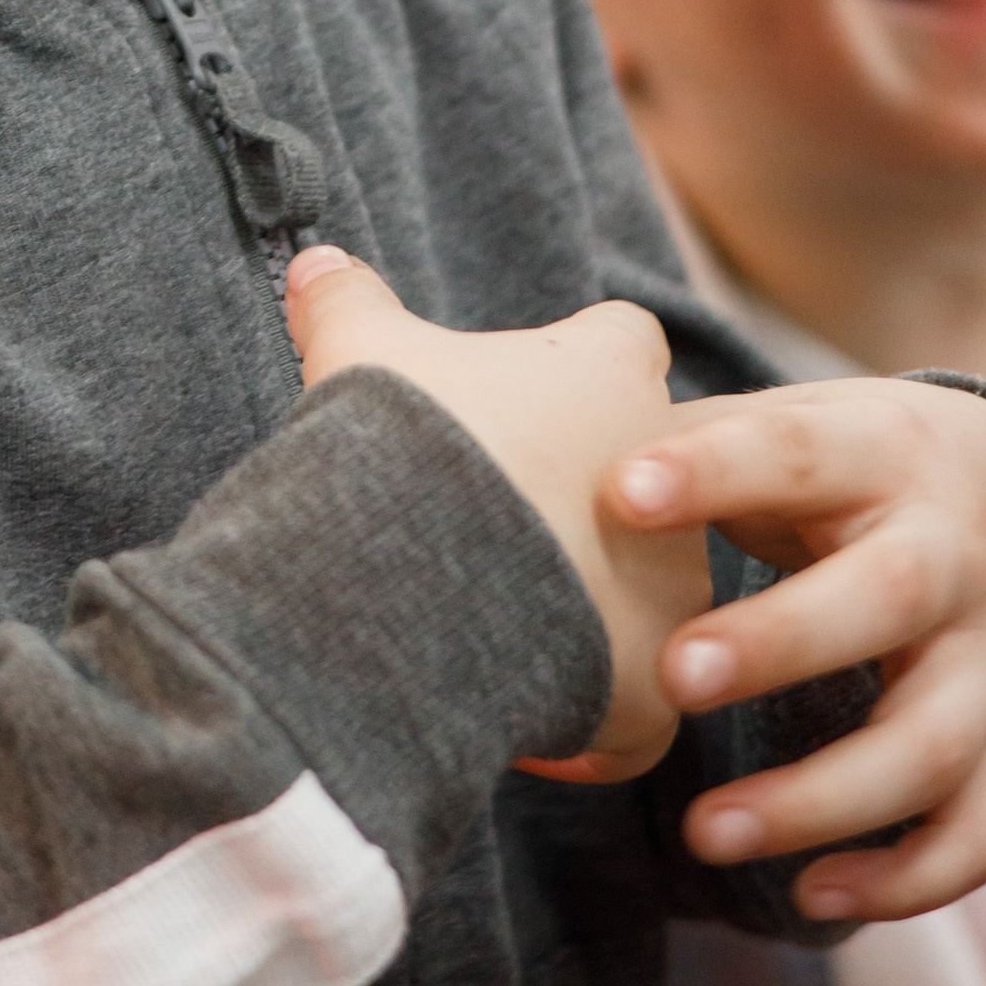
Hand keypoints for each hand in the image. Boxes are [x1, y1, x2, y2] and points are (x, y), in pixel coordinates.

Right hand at [283, 251, 708, 780]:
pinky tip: (526, 725)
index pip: (623, 343)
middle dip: (585, 502)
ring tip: (499, 624)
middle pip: (647, 480)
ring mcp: (672, 587)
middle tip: (501, 521)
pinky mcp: (655, 684)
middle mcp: (672, 478)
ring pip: (648, 594)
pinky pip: (638, 712)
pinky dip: (591, 721)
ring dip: (590, 606)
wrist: (408, 570)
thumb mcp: (358, 350)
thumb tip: (312, 260)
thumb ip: (347, 300)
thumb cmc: (399, 442)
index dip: (577, 367)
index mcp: (612, 374)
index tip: (526, 398)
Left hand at [605, 376, 985, 923]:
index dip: (713, 469)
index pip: (800, 451)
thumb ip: (688, 447)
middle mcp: (959, 554)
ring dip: (821, 799)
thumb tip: (535, 464)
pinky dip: (905, 879)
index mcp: (885, 453)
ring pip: (933, 743)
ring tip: (704, 832)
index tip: (621, 491)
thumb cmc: (850, 467)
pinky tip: (810, 894)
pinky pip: (979, 832)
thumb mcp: (796, 427)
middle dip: (782, 643)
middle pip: (890, 598)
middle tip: (673, 678)